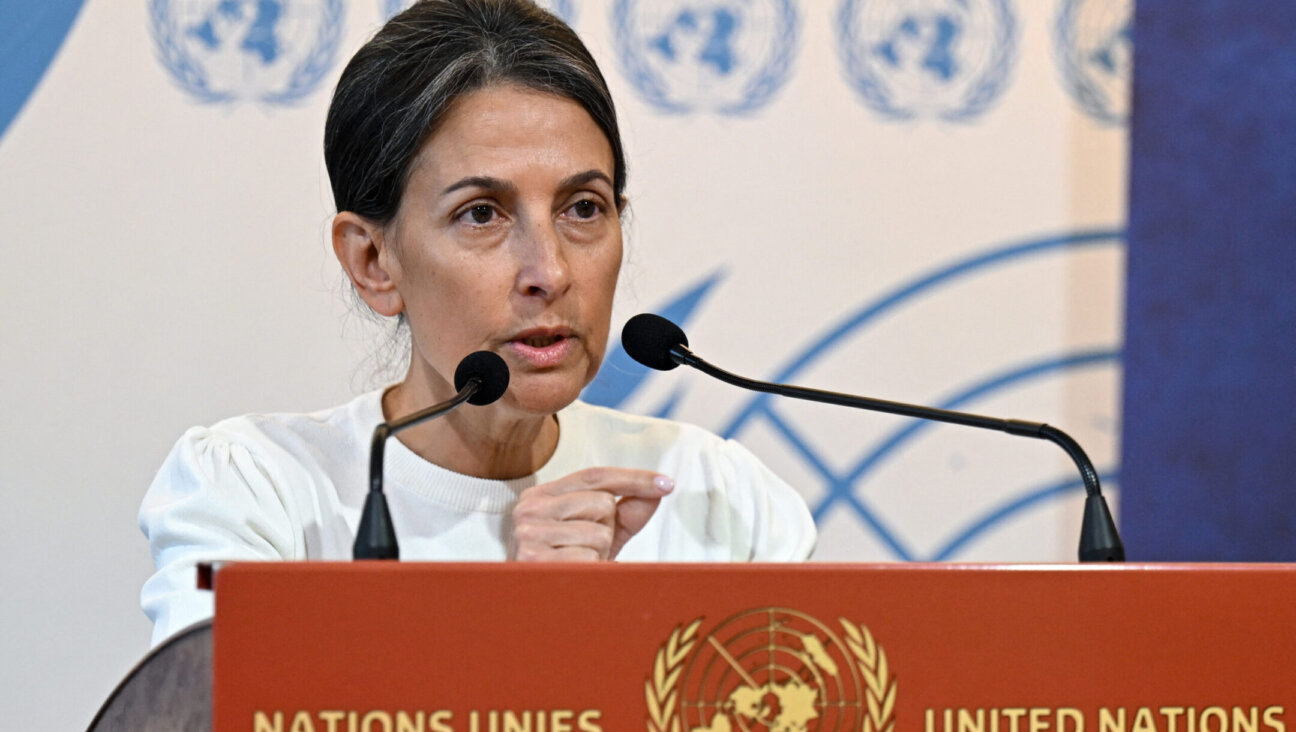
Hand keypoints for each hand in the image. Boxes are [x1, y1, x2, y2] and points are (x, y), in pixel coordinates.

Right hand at [509, 467, 673, 560]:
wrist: (535, 609)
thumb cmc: (567, 567)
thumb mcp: (599, 535)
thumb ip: (627, 513)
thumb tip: (658, 491)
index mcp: (541, 496)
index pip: (595, 476)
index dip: (633, 478)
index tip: (666, 483)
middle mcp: (529, 509)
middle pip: (602, 502)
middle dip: (606, 529)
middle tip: (584, 549)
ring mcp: (528, 534)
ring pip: (599, 532)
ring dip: (598, 553)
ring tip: (577, 564)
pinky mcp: (534, 560)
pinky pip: (589, 558)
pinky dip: (590, 570)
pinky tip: (572, 576)